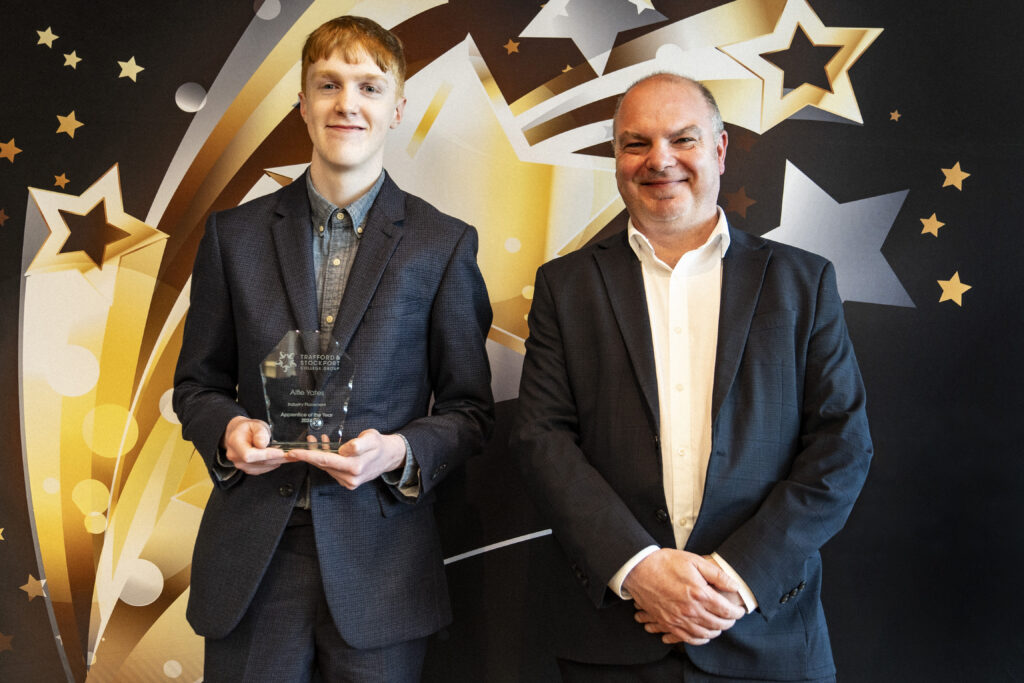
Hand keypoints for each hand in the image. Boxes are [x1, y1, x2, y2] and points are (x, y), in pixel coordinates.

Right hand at [221, 416, 288, 474]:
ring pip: (261, 467)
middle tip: (292, 455)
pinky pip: (261, 470)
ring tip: (289, 456)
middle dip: (277, 458)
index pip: (249, 455)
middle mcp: (235, 456)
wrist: (239, 433)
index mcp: (235, 443)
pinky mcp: (246, 468)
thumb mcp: (256, 424)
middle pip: (257, 462)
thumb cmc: (248, 428)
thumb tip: (262, 444)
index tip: (280, 452)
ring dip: (276, 462)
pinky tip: (279, 459)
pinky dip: (272, 465)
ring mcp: (240, 464)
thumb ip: (260, 433)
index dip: (266, 455)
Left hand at [285, 429, 405, 489]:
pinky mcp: (348, 482)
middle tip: (302, 441)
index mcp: (355, 467)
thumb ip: (359, 444)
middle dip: (310, 453)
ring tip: (315, 439)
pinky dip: (327, 459)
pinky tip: (327, 447)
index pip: (325, 460)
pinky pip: (332, 470)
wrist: (389, 457)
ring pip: (326, 467)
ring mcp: (349, 482)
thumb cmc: (379, 444)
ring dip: (318, 454)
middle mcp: (350, 478)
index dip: (307, 455)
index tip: (293, 452)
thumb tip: (346, 449)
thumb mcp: (371, 438)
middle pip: (323, 465)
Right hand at [624, 549, 746, 645]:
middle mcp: (690, 610)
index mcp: (699, 593)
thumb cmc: (666, 563)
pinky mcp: (667, 623)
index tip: (740, 610)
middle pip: (718, 624)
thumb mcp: (694, 561)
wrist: (639, 569)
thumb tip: (734, 586)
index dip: (737, 612)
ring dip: (716, 631)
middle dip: (729, 622)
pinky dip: (699, 640)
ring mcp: (678, 619)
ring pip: (704, 634)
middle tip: (732, 617)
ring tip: (720, 625)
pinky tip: (704, 635)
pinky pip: (687, 639)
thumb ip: (717, 575)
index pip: (726, 610)